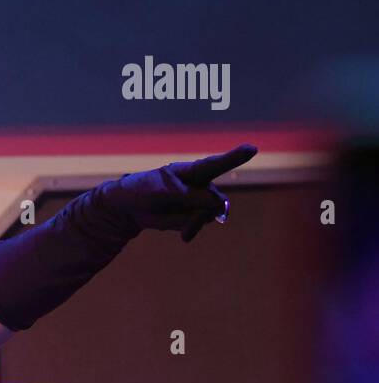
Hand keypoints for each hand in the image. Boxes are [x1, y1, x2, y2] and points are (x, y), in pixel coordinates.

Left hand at [103, 143, 257, 242]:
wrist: (131, 208)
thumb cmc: (144, 191)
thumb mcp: (163, 192)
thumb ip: (190, 196)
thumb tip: (219, 206)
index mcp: (191, 171)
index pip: (216, 164)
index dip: (235, 157)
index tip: (252, 149)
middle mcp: (201, 184)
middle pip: (215, 200)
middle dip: (200, 212)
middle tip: (184, 220)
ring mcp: (201, 200)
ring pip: (210, 214)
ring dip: (194, 222)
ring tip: (174, 222)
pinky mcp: (196, 215)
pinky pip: (200, 224)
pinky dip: (190, 229)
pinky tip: (181, 234)